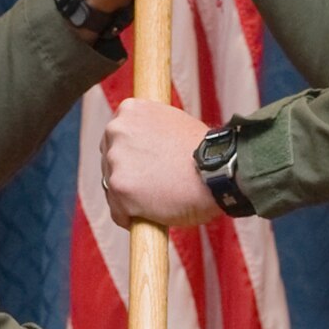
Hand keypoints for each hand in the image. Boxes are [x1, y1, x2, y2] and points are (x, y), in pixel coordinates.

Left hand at [101, 97, 220, 227]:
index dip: (131, 155)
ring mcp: (116, 161)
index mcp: (129, 110)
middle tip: (152, 185)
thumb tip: (144, 146)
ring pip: (112, 188)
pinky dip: (131, 218)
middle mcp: (116, 131)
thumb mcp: (173, 122)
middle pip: (110, 161)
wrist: (218, 171)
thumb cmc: (203, 151)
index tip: (143, 165)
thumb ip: (151, 131)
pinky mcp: (120, 189)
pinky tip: (151, 216)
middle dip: (127, 175)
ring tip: (156, 202)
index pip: (116, 137)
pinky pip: (118, 212)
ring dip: (129, 198)